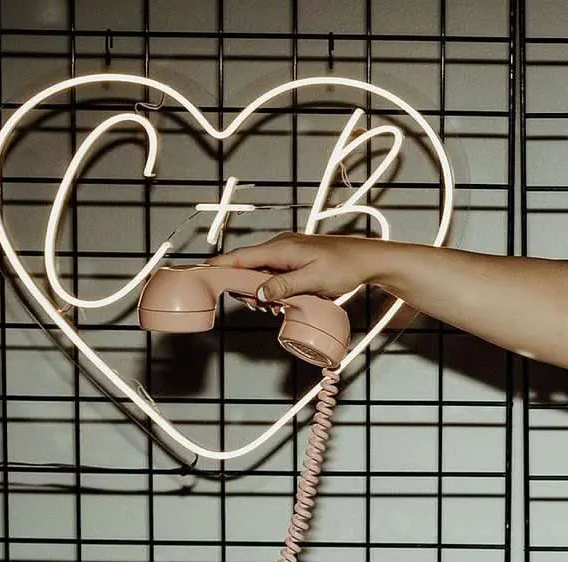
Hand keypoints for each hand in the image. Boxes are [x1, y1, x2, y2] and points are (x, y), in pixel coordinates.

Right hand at [207, 232, 372, 302]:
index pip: (241, 257)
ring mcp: (286, 254)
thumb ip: (284, 286)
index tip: (201, 272)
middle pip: (247, 266)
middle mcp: (280, 248)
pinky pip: (272, 275)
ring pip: (259, 273)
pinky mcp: (293, 262)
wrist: (366, 260)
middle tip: (247, 305)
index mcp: (281, 249)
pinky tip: (277, 302)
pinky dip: (269, 289)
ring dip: (257, 291)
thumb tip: (258, 293)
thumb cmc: (343, 266)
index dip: (220, 266)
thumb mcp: (313, 280)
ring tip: (266, 307)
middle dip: (240, 286)